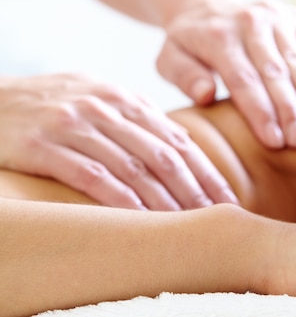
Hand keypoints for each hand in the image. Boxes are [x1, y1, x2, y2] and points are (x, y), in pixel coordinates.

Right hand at [0, 73, 236, 209]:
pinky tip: (140, 218)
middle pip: (162, 154)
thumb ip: (138, 117)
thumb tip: (182, 142)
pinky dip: (120, 198)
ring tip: (187, 223)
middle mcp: (104, 107)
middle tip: (216, 216)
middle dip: (194, 188)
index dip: (206, 170)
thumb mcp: (99, 97)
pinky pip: (91, 175)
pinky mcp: (44, 144)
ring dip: (164, 199)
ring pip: (132, 167)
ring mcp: (74, 124)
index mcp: (123, 98)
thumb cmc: (53, 104)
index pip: (177, 139)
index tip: (226, 197)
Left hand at [157, 0, 295, 149]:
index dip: (260, 112)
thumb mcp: (169, 58)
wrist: (209, 4)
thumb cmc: (190, 42)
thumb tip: (206, 94)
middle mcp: (251, 20)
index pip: (243, 79)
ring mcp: (276, 16)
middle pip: (275, 73)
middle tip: (295, 142)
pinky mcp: (294, 17)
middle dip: (287, 111)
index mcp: (219, 34)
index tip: (273, 141)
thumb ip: (183, 76)